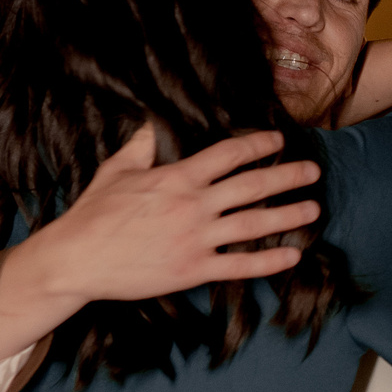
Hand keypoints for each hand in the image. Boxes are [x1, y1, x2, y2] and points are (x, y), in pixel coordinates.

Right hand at [18, 127, 322, 306]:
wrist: (77, 259)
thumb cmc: (93, 213)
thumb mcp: (116, 170)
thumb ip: (140, 146)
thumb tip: (150, 122)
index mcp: (176, 177)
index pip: (228, 155)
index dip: (257, 145)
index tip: (277, 142)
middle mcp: (193, 206)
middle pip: (251, 187)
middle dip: (287, 177)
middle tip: (312, 171)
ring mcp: (195, 239)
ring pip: (253, 225)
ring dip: (288, 216)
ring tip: (313, 209)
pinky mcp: (192, 270)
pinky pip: (238, 266)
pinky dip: (268, 262)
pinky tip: (292, 256)